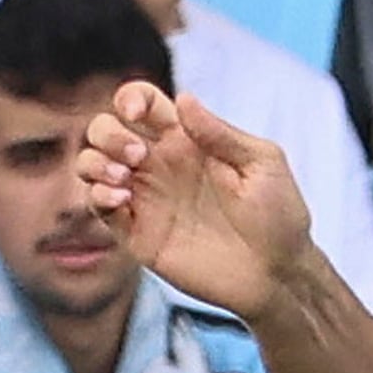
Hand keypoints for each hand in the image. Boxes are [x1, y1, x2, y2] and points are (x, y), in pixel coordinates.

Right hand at [77, 83, 315, 322]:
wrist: (279, 274)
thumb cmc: (280, 217)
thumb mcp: (263, 165)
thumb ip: (222, 134)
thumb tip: (184, 99)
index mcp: (188, 141)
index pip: (143, 103)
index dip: (130, 97)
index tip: (135, 112)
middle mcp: (160, 165)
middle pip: (106, 130)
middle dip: (108, 133)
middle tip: (137, 156)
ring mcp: (147, 198)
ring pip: (92, 164)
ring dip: (94, 162)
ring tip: (124, 178)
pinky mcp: (140, 233)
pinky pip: (100, 206)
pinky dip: (98, 195)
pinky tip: (122, 198)